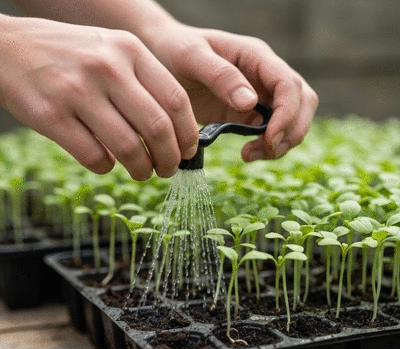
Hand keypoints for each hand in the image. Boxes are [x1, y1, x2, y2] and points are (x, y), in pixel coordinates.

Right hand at [0, 15, 198, 179]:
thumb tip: (173, 134)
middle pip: (158, 128)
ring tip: (142, 172)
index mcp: (130, 50)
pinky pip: (95, 157)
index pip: (176, 100)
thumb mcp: (112, 53)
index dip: (188, 134)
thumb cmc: (70, 56)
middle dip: (170, 159)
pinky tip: (107, 164)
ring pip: (129, 148)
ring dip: (142, 169)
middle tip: (168, 170)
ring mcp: (78, 91)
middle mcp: (107, 68)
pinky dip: (107, 168)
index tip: (188, 152)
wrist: (6, 48)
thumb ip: (144, 85)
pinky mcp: (51, 116)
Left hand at [147, 24, 318, 160]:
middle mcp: (264, 75)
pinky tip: (247, 154)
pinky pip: (270, 131)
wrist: (162, 58)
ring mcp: (259, 95)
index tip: (269, 138)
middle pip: (302, 102)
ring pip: (292, 119)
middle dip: (291, 130)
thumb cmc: (175, 50)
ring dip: (281, 142)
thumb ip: (221, 76)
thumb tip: (250, 103)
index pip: (288, 84)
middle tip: (266, 150)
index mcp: (256, 56)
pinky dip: (266, 146)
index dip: (287, 113)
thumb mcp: (192, 56)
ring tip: (251, 155)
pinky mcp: (247, 114)